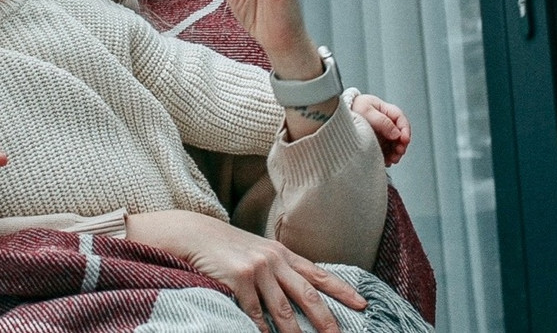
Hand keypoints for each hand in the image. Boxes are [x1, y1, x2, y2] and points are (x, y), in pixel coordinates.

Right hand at [125, 210, 365, 332]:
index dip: (342, 290)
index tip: (362, 305)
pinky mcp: (238, 279)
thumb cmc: (227, 247)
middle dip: (326, 320)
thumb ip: (279, 267)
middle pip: (308, 296)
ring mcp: (257, 269)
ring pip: (283, 310)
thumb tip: (301, 289)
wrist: (194, 234)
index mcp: (282, 253)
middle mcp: (274, 260)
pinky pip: (255, 313)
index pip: (318, 275)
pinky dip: (263, 329)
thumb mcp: (258, 251)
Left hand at [351, 93, 410, 165]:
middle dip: (402, 145)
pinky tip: (385, 161)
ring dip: (396, 153)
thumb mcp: (367, 111)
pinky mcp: (378, 142)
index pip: (401, 120)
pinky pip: (387, 151)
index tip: (404, 140)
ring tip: (392, 160)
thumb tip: (397, 134)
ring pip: (395, 145)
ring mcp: (383, 133)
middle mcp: (387, 122)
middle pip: (401, 134)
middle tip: (398, 153)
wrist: (336, 114)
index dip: (406, 130)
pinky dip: (388, 157)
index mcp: (386, 110)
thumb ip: (382, 121)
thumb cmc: (352, 108)